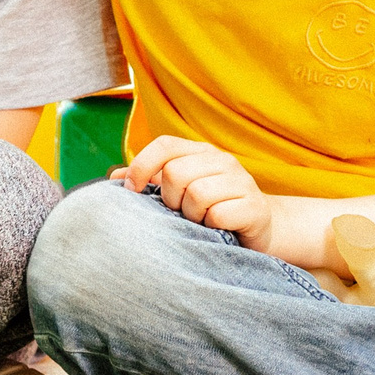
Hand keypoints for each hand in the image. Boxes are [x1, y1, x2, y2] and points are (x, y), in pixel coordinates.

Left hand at [119, 134, 273, 253]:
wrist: (260, 230)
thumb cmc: (211, 210)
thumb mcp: (179, 193)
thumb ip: (149, 182)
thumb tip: (114, 178)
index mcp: (200, 152)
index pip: (165, 144)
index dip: (142, 165)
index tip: (132, 191)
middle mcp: (222, 160)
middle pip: (176, 173)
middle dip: (171, 200)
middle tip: (181, 212)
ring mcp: (242, 181)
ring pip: (197, 195)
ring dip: (192, 216)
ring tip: (201, 222)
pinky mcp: (255, 206)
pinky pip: (218, 215)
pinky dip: (211, 227)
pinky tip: (218, 230)